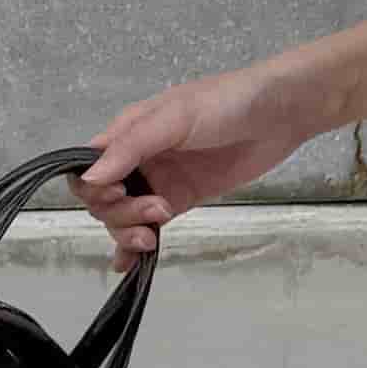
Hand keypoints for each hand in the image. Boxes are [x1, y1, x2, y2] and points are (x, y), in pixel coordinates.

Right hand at [74, 57, 328, 268]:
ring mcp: (160, 181)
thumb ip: (131, 147)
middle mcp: (138, 159)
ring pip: (123, 216)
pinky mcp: (182, 199)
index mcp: (127, 133)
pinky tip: (131, 264)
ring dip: (129, 231)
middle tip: (157, 210)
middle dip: (120, 213)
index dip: (95, 189)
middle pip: (103, 199)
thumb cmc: (225, 103)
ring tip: (154, 232)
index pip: (87, 169)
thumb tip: (93, 179)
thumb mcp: (174, 117)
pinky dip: (135, 246)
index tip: (120, 193)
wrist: (279, 113)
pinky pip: (150, 225)